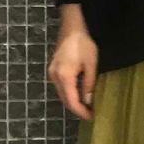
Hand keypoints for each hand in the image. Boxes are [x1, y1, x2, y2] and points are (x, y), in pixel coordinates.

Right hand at [48, 4, 97, 120]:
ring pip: (62, 94)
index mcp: (64, 77)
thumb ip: (89, 84)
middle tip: (90, 114)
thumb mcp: (91, 64)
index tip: (91, 117)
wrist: (72, 26)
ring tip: (86, 106)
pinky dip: (69, 93)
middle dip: (77, 109)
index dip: (81, 112)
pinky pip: (61, 86)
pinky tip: (78, 93)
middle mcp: (54, 77)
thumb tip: (88, 101)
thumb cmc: (84, 43)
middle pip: (64, 100)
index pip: (71, 101)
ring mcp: (52, 73)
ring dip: (73, 101)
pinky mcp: (53, 69)